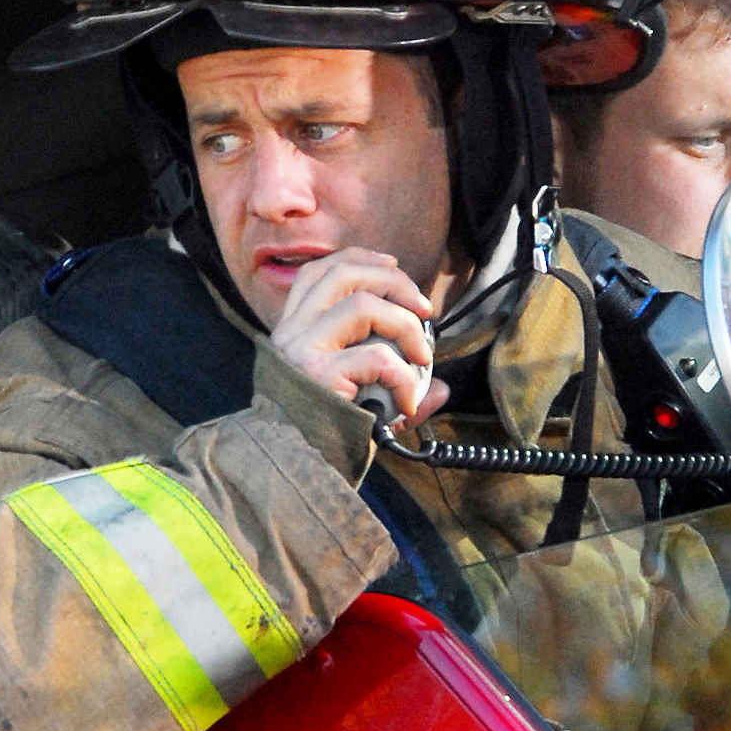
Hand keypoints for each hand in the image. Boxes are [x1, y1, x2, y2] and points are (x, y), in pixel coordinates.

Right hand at [268, 247, 450, 422]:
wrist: (289, 472)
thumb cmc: (320, 434)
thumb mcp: (353, 398)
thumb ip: (392, 386)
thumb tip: (441, 388)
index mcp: (293, 329)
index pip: (320, 271)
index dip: (361, 259)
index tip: (393, 267)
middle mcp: (292, 332)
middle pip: (344, 273)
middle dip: (394, 281)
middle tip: (424, 310)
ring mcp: (303, 351)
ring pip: (363, 304)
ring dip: (406, 325)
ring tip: (422, 357)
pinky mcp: (319, 376)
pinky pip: (376, 357)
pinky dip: (404, 376)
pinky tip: (409, 401)